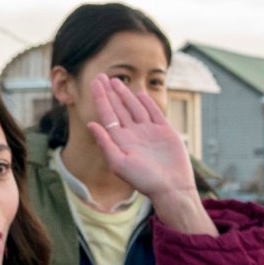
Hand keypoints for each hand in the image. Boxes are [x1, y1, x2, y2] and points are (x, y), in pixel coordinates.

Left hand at [87, 75, 214, 234]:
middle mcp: (133, 134)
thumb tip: (91, 124)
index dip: (101, 98)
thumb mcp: (119, 163)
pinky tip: (139, 94)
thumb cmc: (144, 180)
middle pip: (118, 108)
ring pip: (134, 108)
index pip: (107, 114)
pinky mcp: (165, 132)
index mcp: (120, 141)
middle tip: (101, 76)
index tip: (94, 83)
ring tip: (116, 81)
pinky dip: (146, 103)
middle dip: (110, 93)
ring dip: (125, 94)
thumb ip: (105, 143)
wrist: (172, 187)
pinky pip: (154, 113)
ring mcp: (149, 132)